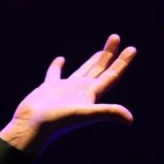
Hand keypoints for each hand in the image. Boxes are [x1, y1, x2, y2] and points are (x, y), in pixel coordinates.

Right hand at [0, 34, 136, 153]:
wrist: (31, 126)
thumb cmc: (57, 121)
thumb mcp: (85, 114)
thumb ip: (108, 113)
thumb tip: (130, 120)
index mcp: (91, 93)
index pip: (112, 75)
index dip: (123, 62)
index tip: (132, 48)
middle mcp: (81, 90)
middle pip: (100, 69)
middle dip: (109, 54)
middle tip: (116, 37)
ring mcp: (66, 89)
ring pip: (83, 70)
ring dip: (92, 60)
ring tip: (101, 50)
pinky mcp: (49, 88)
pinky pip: (55, 73)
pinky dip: (57, 66)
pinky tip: (61, 59)